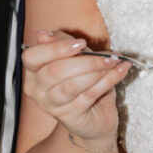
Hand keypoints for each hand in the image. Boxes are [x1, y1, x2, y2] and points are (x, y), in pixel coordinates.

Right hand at [21, 29, 130, 149]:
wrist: (95, 115)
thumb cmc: (83, 81)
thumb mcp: (75, 56)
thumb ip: (61, 43)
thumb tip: (42, 35)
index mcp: (33, 71)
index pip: (32, 57)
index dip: (56, 48)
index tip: (81, 43)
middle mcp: (37, 90)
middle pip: (55, 71)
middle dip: (85, 61)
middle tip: (107, 55)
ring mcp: (51, 106)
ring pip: (72, 85)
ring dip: (97, 71)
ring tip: (115, 62)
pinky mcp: (69, 117)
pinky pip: (89, 95)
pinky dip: (108, 80)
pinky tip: (120, 71)